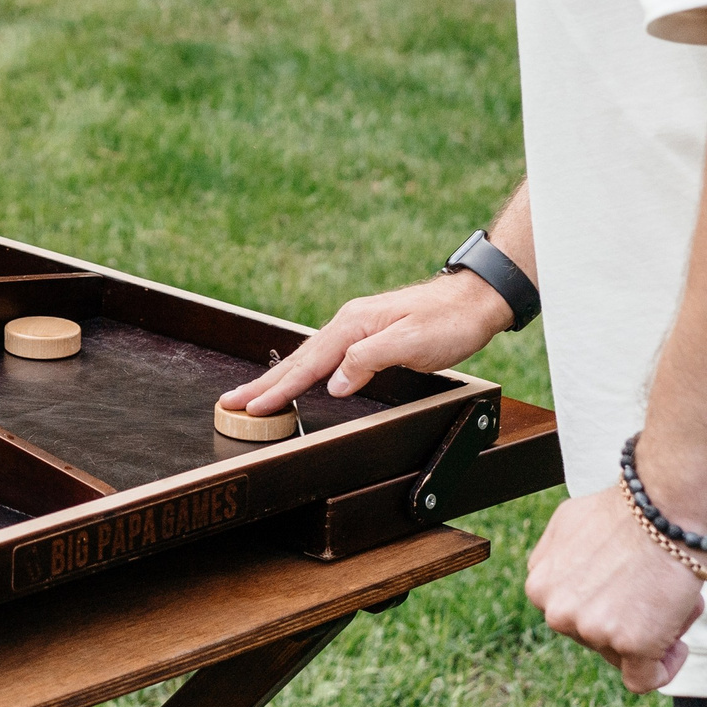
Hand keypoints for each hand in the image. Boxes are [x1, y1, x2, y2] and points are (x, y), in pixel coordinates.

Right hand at [217, 269, 512, 416]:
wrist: (474, 300)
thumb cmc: (448, 321)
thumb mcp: (411, 344)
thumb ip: (368, 361)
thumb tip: (335, 383)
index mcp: (353, 325)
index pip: (309, 363)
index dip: (279, 388)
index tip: (252, 406)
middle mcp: (349, 323)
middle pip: (298, 359)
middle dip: (264, 384)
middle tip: (231, 402)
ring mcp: (356, 327)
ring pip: (309, 358)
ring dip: (280, 378)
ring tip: (255, 395)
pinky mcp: (366, 336)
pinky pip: (325, 356)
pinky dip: (304, 371)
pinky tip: (298, 377)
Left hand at [525, 488, 706, 691]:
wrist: (663, 508)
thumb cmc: (626, 512)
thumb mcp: (567, 526)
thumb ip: (559, 560)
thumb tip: (570, 577)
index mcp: (539, 586)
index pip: (573, 615)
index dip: (604, 604)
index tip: (627, 589)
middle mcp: (556, 611)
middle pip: (595, 636)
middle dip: (627, 619)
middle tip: (653, 589)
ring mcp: (590, 629)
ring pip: (622, 654)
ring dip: (651, 633)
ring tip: (669, 597)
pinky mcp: (628, 645)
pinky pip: (644, 680)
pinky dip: (664, 667)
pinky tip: (677, 644)